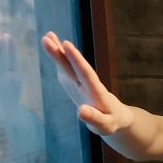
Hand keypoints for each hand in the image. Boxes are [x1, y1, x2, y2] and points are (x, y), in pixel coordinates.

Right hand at [43, 31, 135, 147]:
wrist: (115, 116)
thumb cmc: (112, 122)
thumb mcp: (105, 125)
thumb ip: (95, 118)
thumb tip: (81, 111)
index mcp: (96, 92)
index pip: (86, 74)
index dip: (77, 60)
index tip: (67, 45)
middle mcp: (87, 84)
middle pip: (73, 67)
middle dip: (61, 53)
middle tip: (48, 37)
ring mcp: (80, 82)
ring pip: (68, 65)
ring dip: (58, 51)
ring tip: (47, 36)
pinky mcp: (74, 83)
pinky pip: (66, 69)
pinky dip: (59, 59)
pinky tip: (52, 46)